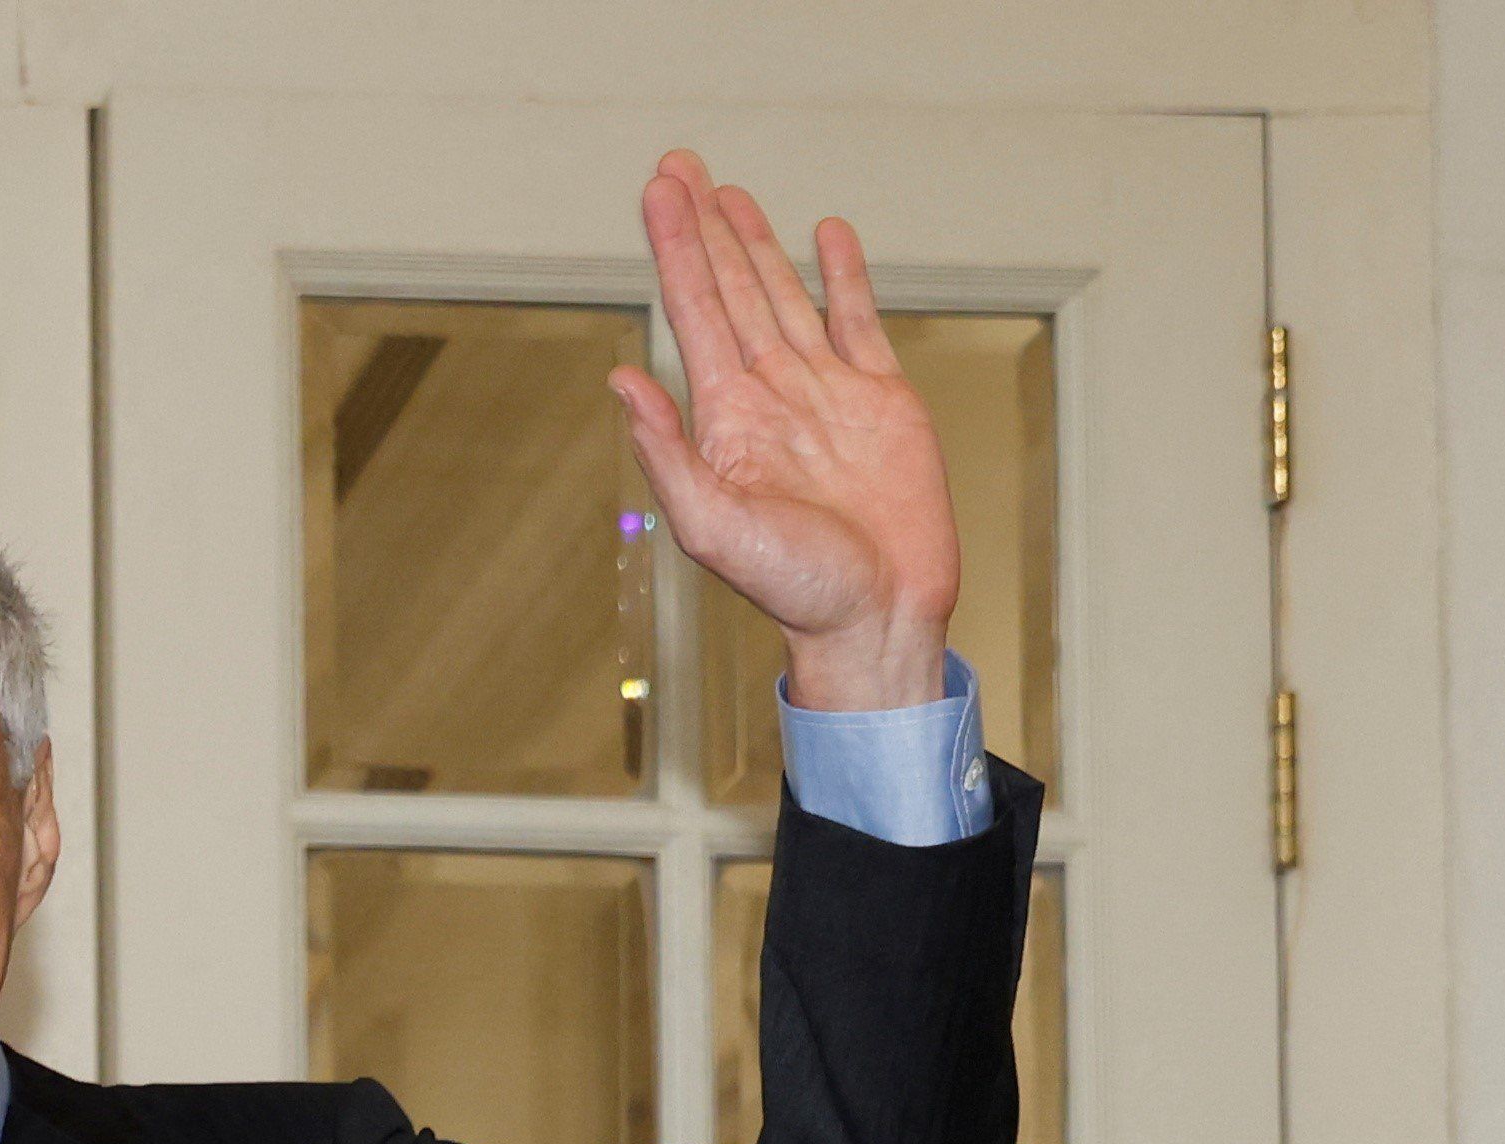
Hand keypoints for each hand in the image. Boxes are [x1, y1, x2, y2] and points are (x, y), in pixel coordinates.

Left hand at [609, 150, 961, 714]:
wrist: (877, 618)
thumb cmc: (795, 591)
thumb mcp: (713, 527)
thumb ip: (666, 455)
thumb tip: (622, 382)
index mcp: (724, 418)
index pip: (692, 311)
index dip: (675, 248)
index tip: (658, 193)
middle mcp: (769, 394)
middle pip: (730, 289)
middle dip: (703, 227)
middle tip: (677, 165)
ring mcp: (825, 393)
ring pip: (784, 296)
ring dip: (755, 244)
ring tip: (729, 191)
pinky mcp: (882, 401)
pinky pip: (857, 323)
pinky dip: (841, 278)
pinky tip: (823, 237)